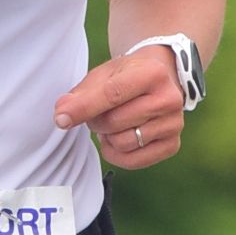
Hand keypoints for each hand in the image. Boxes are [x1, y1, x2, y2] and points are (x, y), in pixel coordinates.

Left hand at [53, 45, 185, 168]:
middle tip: (100, 112)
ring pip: (123, 143)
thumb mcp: (104, 74)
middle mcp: (170, 99)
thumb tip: (62, 114)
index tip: (61, 118)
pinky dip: (116, 153)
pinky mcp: (172, 145)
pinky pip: (132, 161)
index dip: (83, 108)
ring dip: (107, 137)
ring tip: (112, 123)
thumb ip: (81, 94)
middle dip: (97, 120)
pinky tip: (118, 138)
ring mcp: (174, 124)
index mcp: (153, 73)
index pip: (112, 94)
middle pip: (114, 122)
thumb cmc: (127, 77)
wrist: (158, 81)